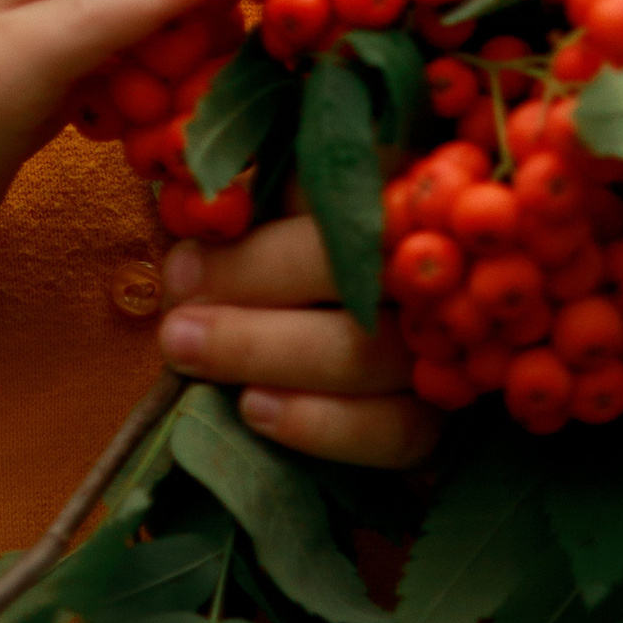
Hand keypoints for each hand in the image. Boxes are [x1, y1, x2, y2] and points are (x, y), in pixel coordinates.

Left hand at [155, 210, 438, 470]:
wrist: (363, 353)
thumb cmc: (296, 256)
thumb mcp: (281, 211)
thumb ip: (255, 207)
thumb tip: (200, 223)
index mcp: (398, 191)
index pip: (339, 200)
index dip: (262, 238)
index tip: (185, 263)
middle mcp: (433, 262)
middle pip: (352, 270)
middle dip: (250, 287)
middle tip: (174, 316)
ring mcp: (448, 342)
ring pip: (364, 352)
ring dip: (264, 353)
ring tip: (188, 352)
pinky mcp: (443, 415)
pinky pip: (396, 431)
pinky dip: (323, 426)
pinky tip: (255, 411)